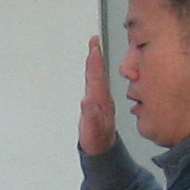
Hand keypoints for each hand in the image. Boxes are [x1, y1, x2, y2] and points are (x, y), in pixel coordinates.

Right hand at [78, 35, 118, 154]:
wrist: (103, 148)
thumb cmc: (97, 140)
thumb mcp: (92, 131)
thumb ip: (90, 116)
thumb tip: (86, 101)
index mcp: (101, 100)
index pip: (97, 77)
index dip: (95, 61)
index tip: (94, 47)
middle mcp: (102, 97)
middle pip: (98, 72)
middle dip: (95, 56)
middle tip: (94, 40)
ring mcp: (100, 99)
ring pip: (98, 76)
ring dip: (95, 62)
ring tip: (93, 49)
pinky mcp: (98, 102)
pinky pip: (96, 82)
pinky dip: (94, 73)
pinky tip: (92, 70)